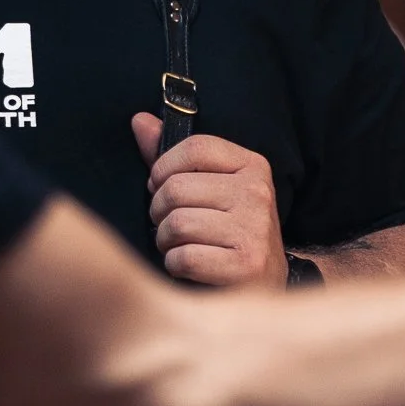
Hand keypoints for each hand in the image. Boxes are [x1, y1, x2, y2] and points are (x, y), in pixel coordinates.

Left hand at [132, 113, 287, 289]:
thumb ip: (173, 157)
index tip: (159, 187)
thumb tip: (139, 121)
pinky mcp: (247, 265)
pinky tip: (188, 267)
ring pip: (177, 224)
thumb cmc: (227, 231)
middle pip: (176, 188)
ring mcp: (256, 229)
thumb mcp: (209, 187)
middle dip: (159, 212)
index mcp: (252, 165)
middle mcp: (258, 193)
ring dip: (165, 241)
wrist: (265, 284)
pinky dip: (175, 265)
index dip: (163, 168)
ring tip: (179, 245)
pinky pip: (184, 258)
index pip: (193, 147)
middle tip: (169, 225)